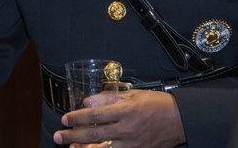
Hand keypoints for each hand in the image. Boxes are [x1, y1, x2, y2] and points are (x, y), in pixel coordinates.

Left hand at [53, 89, 186, 147]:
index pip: (95, 114)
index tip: (65, 118)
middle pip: (94, 133)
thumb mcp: (134, 94)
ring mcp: (131, 143)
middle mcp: (127, 128)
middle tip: (59, 135)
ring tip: (70, 147)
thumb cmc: (157, 104)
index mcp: (126, 110)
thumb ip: (110, 98)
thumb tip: (89, 101)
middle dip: (73, 134)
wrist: (179, 120)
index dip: (78, 117)